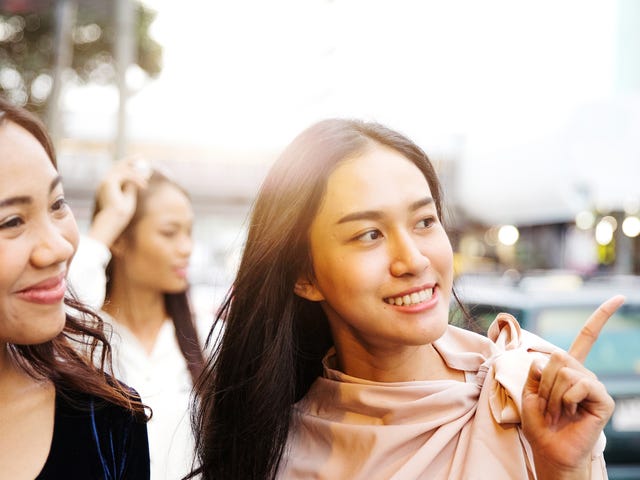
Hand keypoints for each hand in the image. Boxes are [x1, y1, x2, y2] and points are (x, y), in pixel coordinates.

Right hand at [89, 157, 150, 246]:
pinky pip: (125, 174)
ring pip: (123, 170)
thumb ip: (131, 187)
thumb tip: (138, 179)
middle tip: (142, 156)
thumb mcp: (129, 197)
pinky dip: (136, 178)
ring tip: (145, 183)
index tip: (138, 162)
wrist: (113, 222)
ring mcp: (105, 181)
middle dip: (130, 160)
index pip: (117, 171)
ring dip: (136, 174)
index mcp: (107, 186)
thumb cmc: (120, 215)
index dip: (127, 165)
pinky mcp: (108, 182)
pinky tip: (143, 186)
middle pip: (118, 166)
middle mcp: (104, 182)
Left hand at [521, 295, 623, 479]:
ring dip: (550, 394)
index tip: (618, 298)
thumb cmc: (538, 422)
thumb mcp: (530, 389)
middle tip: (545, 404)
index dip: (601, 317)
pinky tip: (568, 412)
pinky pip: (578, 385)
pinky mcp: (602, 399)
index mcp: (568, 368)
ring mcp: (594, 385)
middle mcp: (584, 373)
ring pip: (563, 370)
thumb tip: (550, 356)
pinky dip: (564, 399)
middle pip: (557, 356)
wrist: (549, 448)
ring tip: (555, 412)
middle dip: (543, 381)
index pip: (587, 337)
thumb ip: (538, 368)